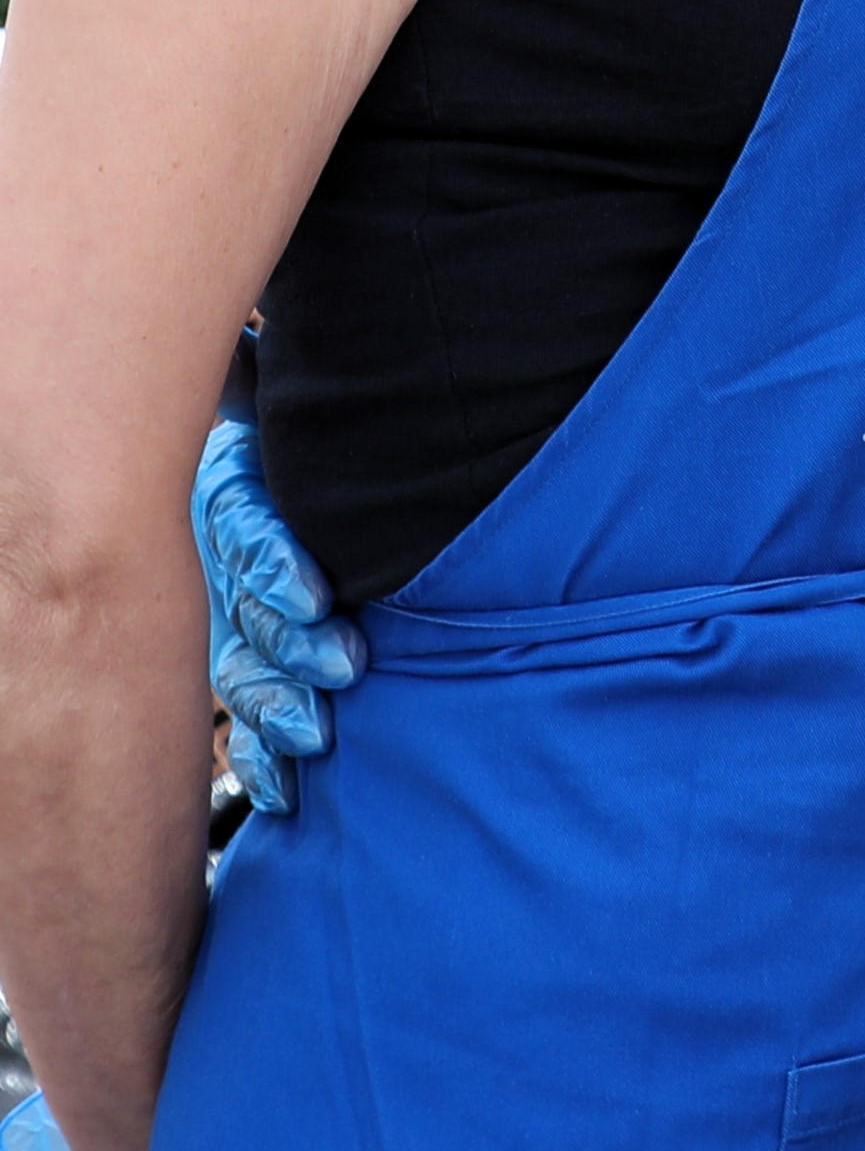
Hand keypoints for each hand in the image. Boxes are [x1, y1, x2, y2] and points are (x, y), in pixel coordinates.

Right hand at [193, 423, 358, 815]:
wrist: (308, 467)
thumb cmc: (324, 445)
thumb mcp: (301, 429)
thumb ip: (297, 411)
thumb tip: (277, 364)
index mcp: (237, 493)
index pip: (246, 529)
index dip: (277, 566)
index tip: (317, 597)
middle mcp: (231, 563)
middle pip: (249, 612)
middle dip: (293, 648)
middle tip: (346, 667)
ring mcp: (236, 622)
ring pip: (244, 671)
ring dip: (277, 706)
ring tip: (316, 732)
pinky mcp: (253, 670)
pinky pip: (244, 724)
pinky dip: (262, 758)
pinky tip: (282, 785)